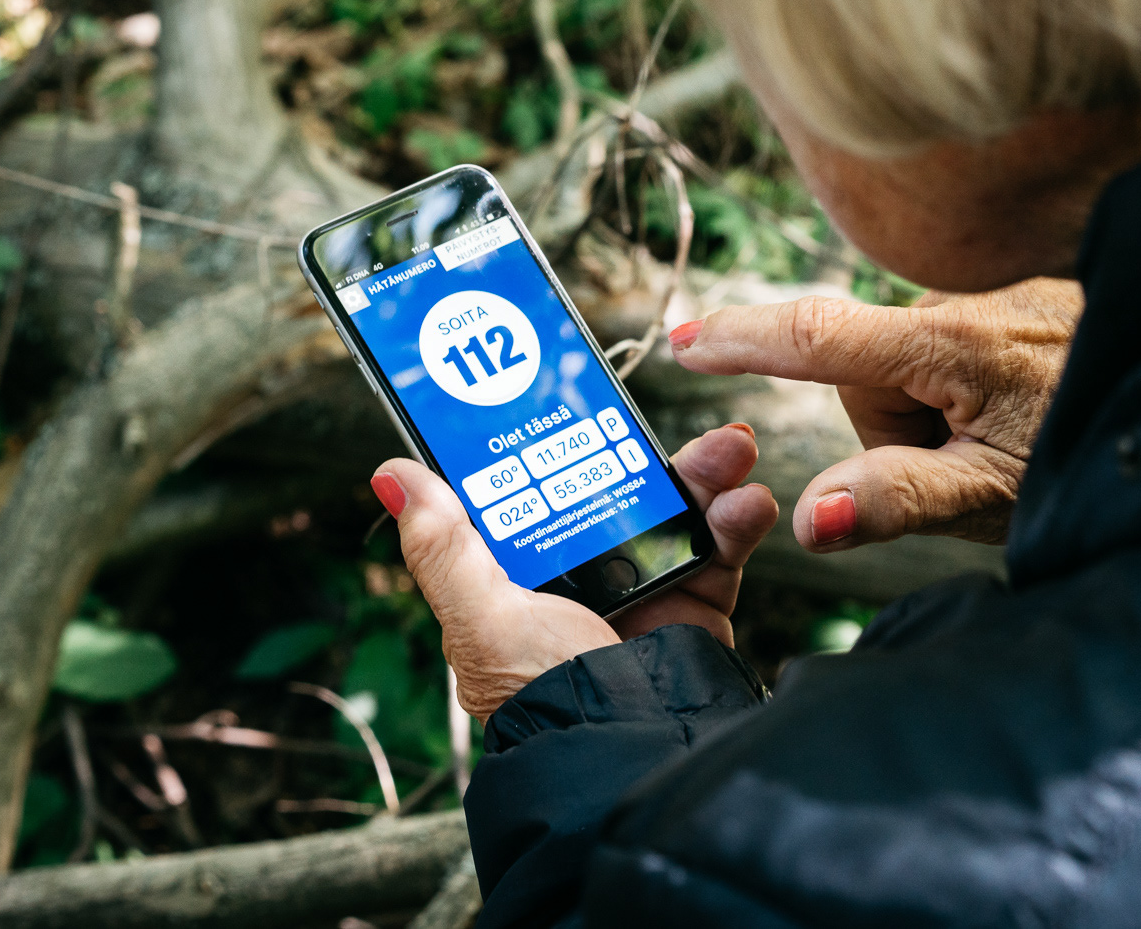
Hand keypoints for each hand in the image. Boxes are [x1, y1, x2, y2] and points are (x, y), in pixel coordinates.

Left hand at [371, 424, 776, 717]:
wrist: (625, 748)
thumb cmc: (539, 689)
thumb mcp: (479, 614)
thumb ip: (444, 546)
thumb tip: (392, 476)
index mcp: (522, 572)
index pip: (538, 488)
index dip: (556, 442)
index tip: (576, 393)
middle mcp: (583, 574)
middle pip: (617, 487)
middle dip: (649, 449)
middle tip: (673, 420)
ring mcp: (644, 587)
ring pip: (676, 508)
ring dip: (708, 472)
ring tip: (732, 450)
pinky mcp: (696, 604)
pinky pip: (721, 548)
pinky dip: (739, 518)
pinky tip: (748, 501)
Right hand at [667, 277, 1079, 549]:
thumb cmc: (1098, 453)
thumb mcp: (995, 495)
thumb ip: (897, 500)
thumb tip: (803, 519)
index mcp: (947, 341)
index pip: (814, 335)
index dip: (741, 340)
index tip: (682, 339)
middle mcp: (963, 296)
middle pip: (862, 366)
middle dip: (891, 422)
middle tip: (966, 462)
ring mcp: (995, 289)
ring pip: (907, 358)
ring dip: (933, 405)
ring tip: (1007, 436)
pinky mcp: (1019, 291)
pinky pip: (951, 341)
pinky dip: (964, 382)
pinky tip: (1022, 406)